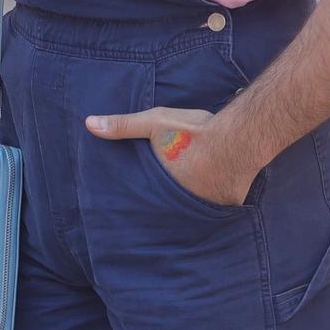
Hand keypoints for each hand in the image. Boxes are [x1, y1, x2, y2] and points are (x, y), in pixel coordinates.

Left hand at [85, 106, 257, 207]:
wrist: (240, 138)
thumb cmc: (194, 131)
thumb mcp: (154, 122)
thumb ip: (123, 125)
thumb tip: (89, 124)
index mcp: (163, 185)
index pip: (149, 197)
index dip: (145, 196)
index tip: (139, 200)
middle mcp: (184, 202)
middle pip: (172, 204)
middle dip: (167, 202)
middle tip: (164, 199)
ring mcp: (208, 206)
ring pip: (195, 206)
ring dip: (192, 202)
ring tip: (187, 198)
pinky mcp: (230, 205)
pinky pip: (218, 206)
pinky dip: (215, 202)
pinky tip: (214, 196)